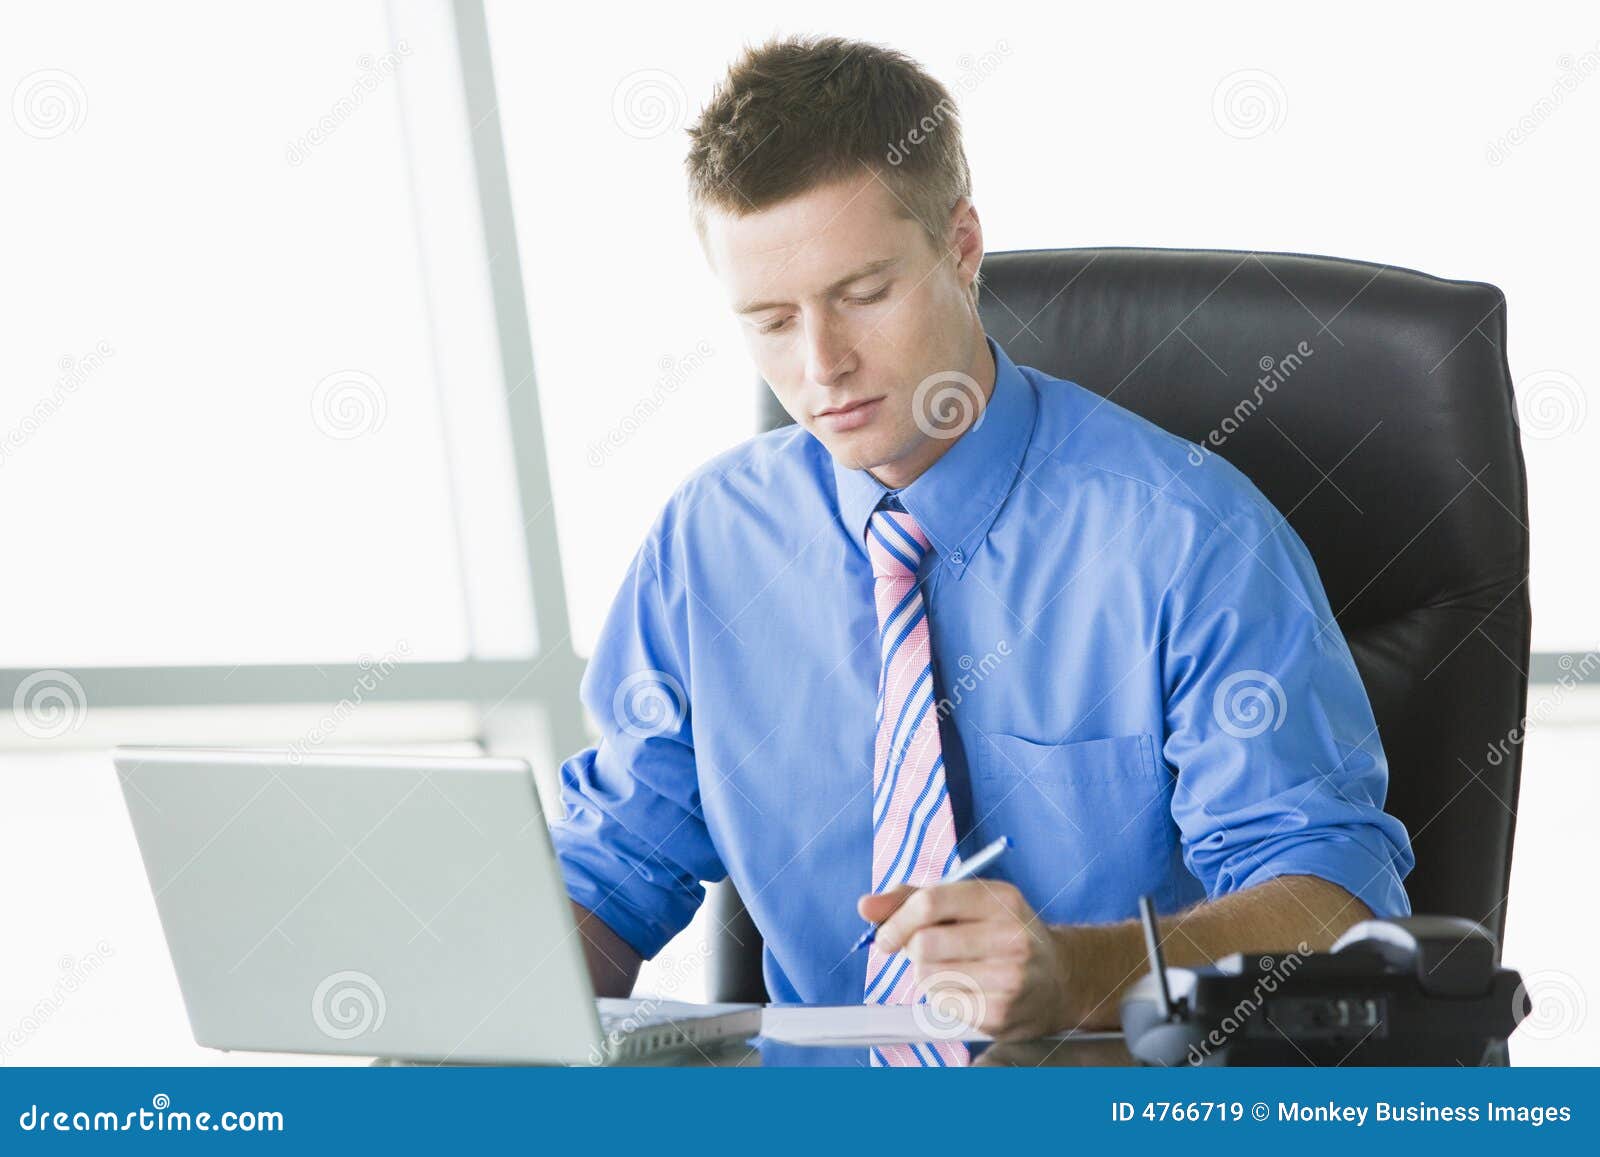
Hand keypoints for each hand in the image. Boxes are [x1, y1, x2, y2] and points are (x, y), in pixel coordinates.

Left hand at [857, 878, 1073, 1039]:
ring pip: (927, 977)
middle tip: (924, 952)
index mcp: (1001, 898)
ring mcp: (1009, 979)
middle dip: (912, 950)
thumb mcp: (968, 902)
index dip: (896, 920)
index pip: (930, 903)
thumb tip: (864, 906)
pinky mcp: (1001, 1014)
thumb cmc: (1000, 933)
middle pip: (924, 944)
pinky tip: (966, 989)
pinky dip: (942, 998)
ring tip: (953, 968)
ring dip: (926, 975)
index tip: (884, 936)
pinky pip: (941, 1005)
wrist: (1058, 978)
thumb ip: (912, 898)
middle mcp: (1011, 936)